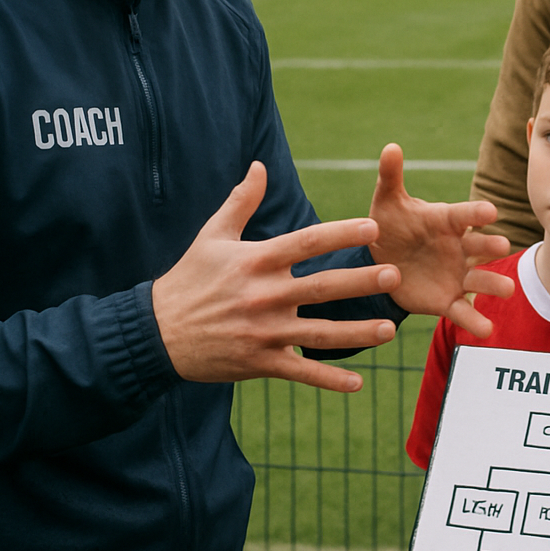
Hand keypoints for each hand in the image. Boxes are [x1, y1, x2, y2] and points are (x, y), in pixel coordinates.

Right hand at [152, 161, 400, 392]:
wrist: (155, 333)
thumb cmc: (187, 279)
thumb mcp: (211, 236)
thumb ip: (241, 201)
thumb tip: (259, 165)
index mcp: (255, 261)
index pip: (306, 242)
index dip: (340, 233)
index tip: (373, 227)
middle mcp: (262, 295)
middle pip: (320, 287)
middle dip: (360, 281)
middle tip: (394, 274)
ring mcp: (262, 332)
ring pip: (318, 334)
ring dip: (356, 333)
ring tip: (389, 330)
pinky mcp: (259, 362)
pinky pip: (300, 372)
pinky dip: (329, 381)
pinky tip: (359, 384)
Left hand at [369, 143, 514, 335]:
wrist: (382, 264)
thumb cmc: (390, 227)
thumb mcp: (387, 203)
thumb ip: (391, 177)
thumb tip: (390, 147)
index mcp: (446, 221)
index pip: (464, 214)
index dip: (476, 213)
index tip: (490, 212)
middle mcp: (459, 248)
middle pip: (479, 247)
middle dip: (490, 247)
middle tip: (503, 247)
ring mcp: (457, 275)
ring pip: (480, 280)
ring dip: (494, 285)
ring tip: (508, 291)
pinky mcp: (448, 300)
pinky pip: (463, 311)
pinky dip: (475, 321)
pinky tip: (487, 333)